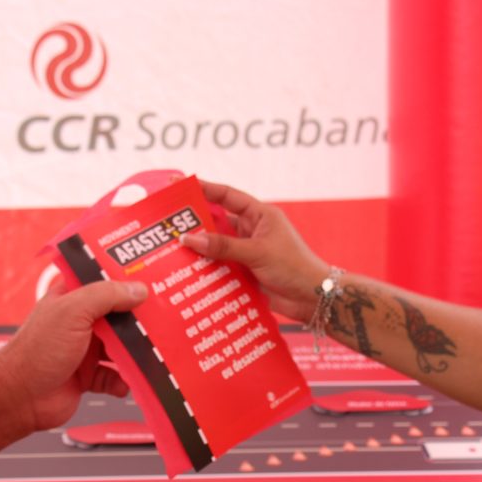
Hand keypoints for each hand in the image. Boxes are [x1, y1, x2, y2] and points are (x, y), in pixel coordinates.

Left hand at [0, 277, 147, 433]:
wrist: (19, 399)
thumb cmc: (36, 351)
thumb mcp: (73, 311)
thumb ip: (107, 296)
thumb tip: (138, 290)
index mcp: (71, 297)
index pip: (103, 280)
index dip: (126, 279)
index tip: (155, 277)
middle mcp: (79, 321)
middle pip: (118, 315)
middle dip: (139, 319)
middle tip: (166, 317)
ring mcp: (84, 349)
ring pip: (121, 347)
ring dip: (135, 353)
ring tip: (153, 353)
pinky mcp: (88, 376)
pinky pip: (115, 376)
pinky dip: (123, 381)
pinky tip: (126, 382)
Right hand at [181, 180, 329, 321]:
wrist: (313, 298)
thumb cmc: (294, 267)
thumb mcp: (257, 252)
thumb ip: (223, 246)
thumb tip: (189, 239)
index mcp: (260, 215)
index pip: (226, 196)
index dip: (203, 188)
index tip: (179, 183)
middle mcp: (252, 230)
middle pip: (216, 221)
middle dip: (194, 222)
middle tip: (167, 221)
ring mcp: (247, 251)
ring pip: (216, 246)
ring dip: (198, 249)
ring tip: (170, 249)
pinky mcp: (245, 272)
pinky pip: (220, 266)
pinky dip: (206, 269)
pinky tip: (188, 273)